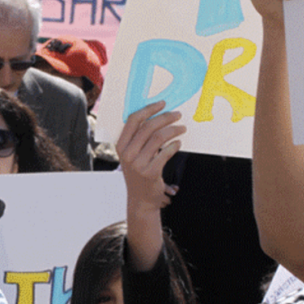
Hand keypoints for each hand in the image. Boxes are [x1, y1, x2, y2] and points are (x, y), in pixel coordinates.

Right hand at [117, 101, 183, 215]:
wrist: (140, 199)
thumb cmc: (138, 173)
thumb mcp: (132, 155)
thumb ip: (138, 138)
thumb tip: (157, 116)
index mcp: (121, 146)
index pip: (133, 120)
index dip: (149, 109)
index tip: (162, 104)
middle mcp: (127, 154)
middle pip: (148, 127)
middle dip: (165, 117)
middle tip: (177, 115)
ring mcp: (138, 164)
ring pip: (159, 138)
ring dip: (174, 130)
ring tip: (182, 128)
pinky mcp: (150, 172)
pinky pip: (166, 153)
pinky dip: (175, 145)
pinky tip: (178, 144)